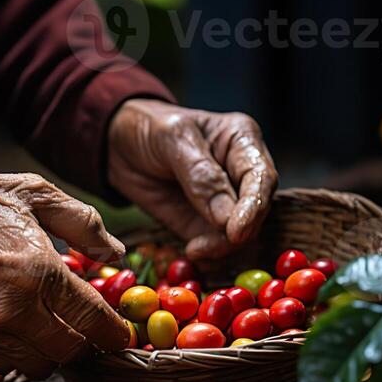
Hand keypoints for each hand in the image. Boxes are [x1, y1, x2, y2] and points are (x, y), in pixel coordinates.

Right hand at [0, 165, 130, 377]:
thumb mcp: (35, 193)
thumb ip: (84, 224)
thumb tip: (117, 253)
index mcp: (39, 271)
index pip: (94, 322)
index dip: (115, 333)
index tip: (120, 333)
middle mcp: (14, 309)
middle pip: (71, 353)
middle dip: (86, 343)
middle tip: (87, 328)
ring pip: (40, 365)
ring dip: (53, 351)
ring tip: (52, 327)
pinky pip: (5, 362)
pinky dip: (20, 352)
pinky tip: (19, 327)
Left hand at [108, 99, 277, 258]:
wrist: (119, 145)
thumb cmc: (150, 128)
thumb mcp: (173, 139)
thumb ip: (201, 175)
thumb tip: (227, 218)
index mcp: (242, 140)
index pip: (261, 177)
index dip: (254, 206)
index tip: (236, 230)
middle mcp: (241, 172)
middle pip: (257, 209)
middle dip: (238, 231)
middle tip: (208, 244)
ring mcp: (227, 201)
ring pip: (241, 232)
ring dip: (222, 247)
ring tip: (195, 249)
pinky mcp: (206, 224)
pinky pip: (218, 245)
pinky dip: (210, 254)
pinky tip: (192, 252)